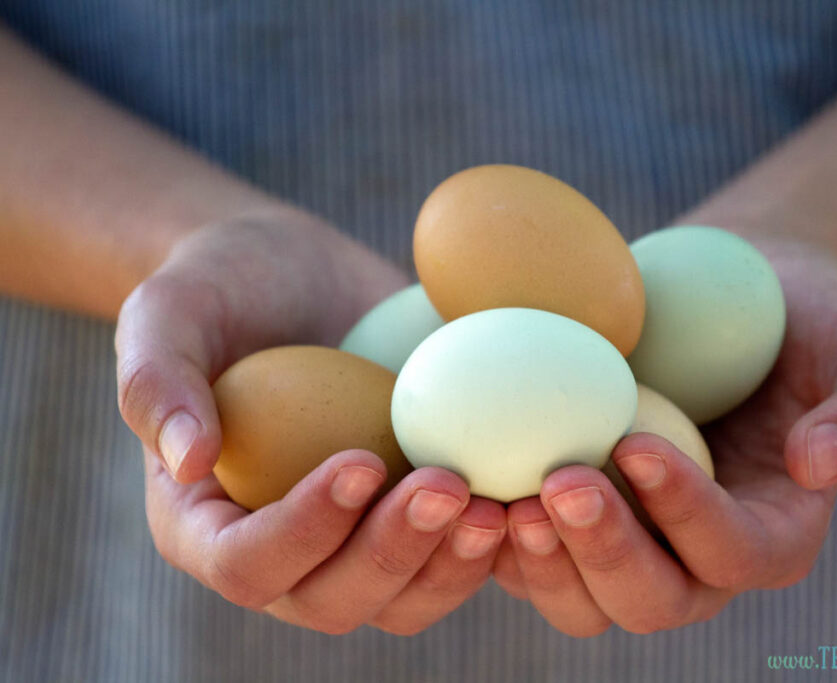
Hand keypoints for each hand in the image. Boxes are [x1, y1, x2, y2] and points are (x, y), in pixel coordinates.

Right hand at [116, 209, 505, 633]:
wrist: (294, 273)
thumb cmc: (222, 286)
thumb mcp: (169, 308)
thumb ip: (156, 380)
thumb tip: (186, 459)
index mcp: (206, 521)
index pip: (245, 564)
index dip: (303, 531)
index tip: (359, 461)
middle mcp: (284, 549)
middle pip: (334, 598)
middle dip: (392, 555)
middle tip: (446, 485)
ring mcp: (355, 539)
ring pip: (405, 599)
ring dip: (452, 566)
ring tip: (496, 505)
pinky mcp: (413, 515)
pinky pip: (456, 559)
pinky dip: (496, 543)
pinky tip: (533, 495)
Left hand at [493, 237, 836, 635]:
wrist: (733, 294)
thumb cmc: (807, 317)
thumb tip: (819, 465)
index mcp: (774, 531)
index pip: (734, 553)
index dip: (686, 516)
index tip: (634, 445)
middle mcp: (696, 555)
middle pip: (650, 601)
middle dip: (602, 555)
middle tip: (555, 484)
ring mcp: (630, 541)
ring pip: (581, 600)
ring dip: (540, 563)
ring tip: (500, 498)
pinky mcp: (571, 516)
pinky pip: (527, 554)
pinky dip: (494, 535)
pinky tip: (464, 482)